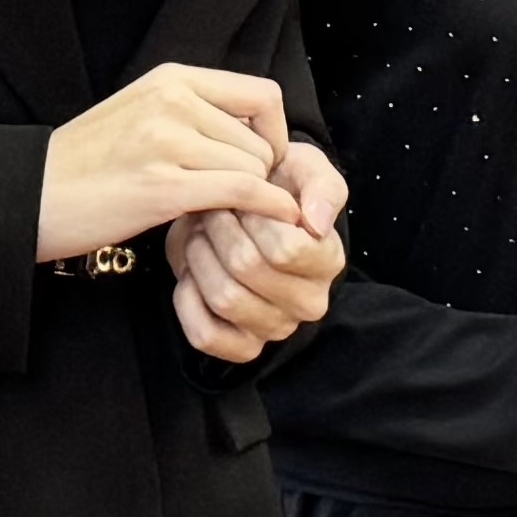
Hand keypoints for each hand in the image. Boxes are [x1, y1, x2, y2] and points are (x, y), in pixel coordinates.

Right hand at [42, 64, 304, 263]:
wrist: (31, 196)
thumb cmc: (85, 165)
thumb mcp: (141, 114)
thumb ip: (193, 112)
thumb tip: (252, 133)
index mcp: (170, 79)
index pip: (261, 95)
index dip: (275, 133)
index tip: (262, 161)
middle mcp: (172, 100)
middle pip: (260, 140)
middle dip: (259, 176)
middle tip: (236, 200)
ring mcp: (167, 141)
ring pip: (253, 169)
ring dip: (249, 199)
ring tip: (217, 212)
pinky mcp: (164, 186)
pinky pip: (241, 192)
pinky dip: (266, 209)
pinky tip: (271, 221)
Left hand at [165, 137, 347, 362]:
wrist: (236, 206)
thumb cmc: (275, 188)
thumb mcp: (305, 169)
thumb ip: (322, 187)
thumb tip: (316, 222)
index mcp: (328, 261)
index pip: (285, 249)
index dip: (253, 217)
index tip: (244, 199)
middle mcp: (308, 303)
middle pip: (247, 268)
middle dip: (220, 230)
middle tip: (215, 213)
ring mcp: (276, 328)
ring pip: (225, 298)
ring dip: (201, 258)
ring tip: (203, 237)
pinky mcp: (243, 347)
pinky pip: (206, 333)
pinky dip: (189, 300)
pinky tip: (193, 274)